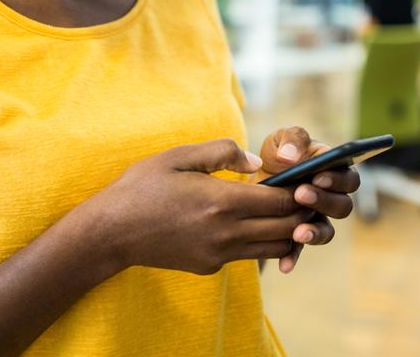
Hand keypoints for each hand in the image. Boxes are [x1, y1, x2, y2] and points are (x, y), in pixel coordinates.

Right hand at [90, 139, 314, 275]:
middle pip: (284, 228)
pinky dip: (259, 243)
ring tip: (288, 212)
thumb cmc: (142, 187)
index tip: (309, 179)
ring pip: (272, 248)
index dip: (300, 191)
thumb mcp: (178, 156)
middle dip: (301, 212)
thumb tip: (255, 161)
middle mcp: (226, 233)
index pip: (280, 200)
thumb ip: (221, 152)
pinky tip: (255, 224)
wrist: (111, 232)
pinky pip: (247, 255)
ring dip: (286, 232)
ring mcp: (218, 254)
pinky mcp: (209, 266)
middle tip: (309, 196)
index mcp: (222, 201)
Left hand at [252, 126, 359, 273]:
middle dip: (323, 201)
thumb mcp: (282, 138)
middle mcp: (330, 198)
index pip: (349, 178)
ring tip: (298, 231)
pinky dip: (294, 257)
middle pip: (343, 206)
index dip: (337, 179)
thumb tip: (290, 156)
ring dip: (315, 232)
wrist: (254, 179)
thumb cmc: (277, 154)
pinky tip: (284, 265)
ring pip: (327, 231)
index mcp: (333, 172)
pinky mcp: (299, 235)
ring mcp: (316, 219)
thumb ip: (292, 139)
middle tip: (300, 194)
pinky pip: (301, 250)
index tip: (318, 176)